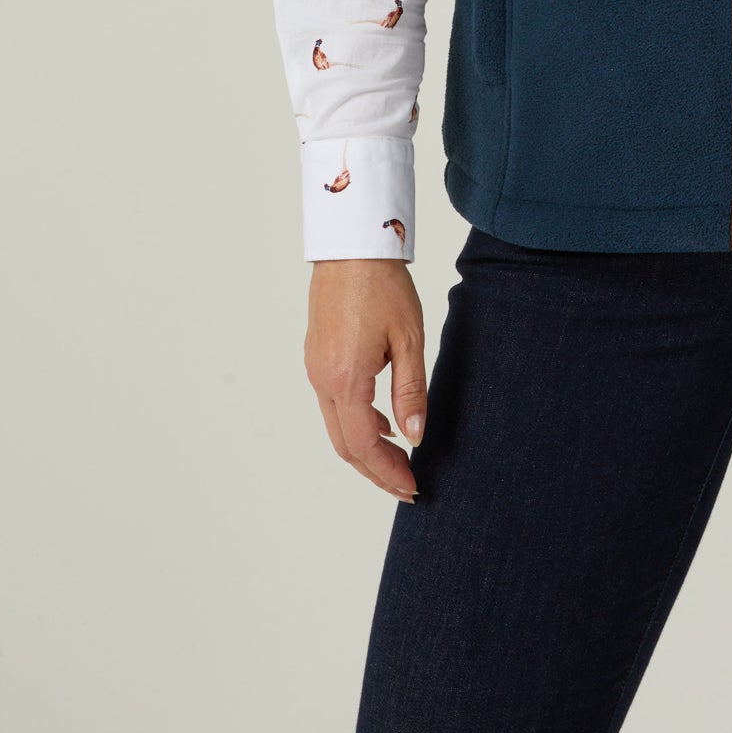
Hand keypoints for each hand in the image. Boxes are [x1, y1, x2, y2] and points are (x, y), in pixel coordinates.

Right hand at [304, 259, 427, 501]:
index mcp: (345, 379)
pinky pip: (333, 404)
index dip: (388, 472)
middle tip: (406, 486)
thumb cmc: (382, 285)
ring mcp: (315, 368)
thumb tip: (415, 437)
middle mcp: (322, 379)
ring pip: (336, 427)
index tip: (412, 486)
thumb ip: (411, 392)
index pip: (364, 445)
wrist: (351, 246)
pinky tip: (382, 422)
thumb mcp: (408, 339)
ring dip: (365, 449)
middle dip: (375, 471)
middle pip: (345, 445)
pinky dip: (356, 423)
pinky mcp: (316, 357)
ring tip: (398, 461)